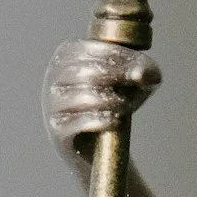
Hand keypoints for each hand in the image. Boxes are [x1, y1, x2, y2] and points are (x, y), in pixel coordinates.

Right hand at [44, 38, 160, 158]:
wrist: (98, 147)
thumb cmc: (113, 104)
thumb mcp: (133, 84)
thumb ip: (144, 71)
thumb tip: (144, 73)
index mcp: (66, 56)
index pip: (90, 49)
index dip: (118, 57)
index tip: (138, 70)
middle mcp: (53, 77)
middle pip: (85, 72)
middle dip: (115, 76)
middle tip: (135, 85)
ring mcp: (52, 104)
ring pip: (81, 97)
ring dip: (110, 100)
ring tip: (125, 105)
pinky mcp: (56, 131)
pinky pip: (76, 123)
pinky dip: (100, 120)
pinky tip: (115, 121)